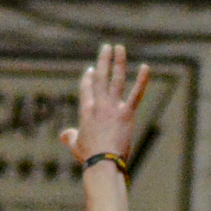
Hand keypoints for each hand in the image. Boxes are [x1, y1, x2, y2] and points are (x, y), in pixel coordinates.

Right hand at [59, 44, 150, 167]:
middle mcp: (98, 105)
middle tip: (106, 47)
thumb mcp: (75, 145)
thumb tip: (64, 134)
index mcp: (86, 111)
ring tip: (119, 48)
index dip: (88, 77)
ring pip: (115, 79)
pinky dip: (141, 80)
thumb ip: (70, 137)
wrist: (102, 163)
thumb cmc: (89, 157)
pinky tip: (145, 67)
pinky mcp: (127, 114)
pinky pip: (135, 94)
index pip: (86, 88)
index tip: (90, 69)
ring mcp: (113, 108)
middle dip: (103, 61)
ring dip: (118, 62)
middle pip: (100, 77)